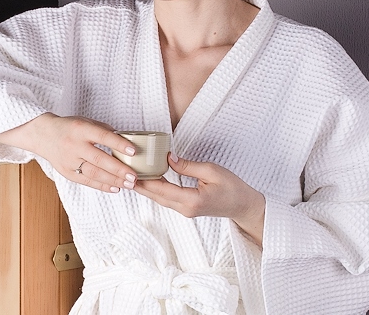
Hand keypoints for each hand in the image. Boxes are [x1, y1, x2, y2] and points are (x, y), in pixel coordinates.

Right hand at [0, 113, 138, 192]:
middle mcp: (74, 145)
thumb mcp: (85, 121)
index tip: (134, 151)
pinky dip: (102, 186)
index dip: (119, 144)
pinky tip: (115, 188)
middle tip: (134, 176)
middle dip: (119, 169)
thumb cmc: (68, 127)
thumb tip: (124, 141)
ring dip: (113, 180)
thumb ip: (104, 130)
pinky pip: (86, 181)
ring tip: (129, 184)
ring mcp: (69, 160)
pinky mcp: (66, 172)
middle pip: (99, 159)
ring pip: (94, 173)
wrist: (42, 135)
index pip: (102, 136)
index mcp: (81, 129)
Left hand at [134, 153, 265, 245]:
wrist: (244, 206)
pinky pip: (166, 199)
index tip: (131, 171)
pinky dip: (155, 190)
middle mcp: (185, 209)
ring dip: (146, 188)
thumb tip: (168, 158)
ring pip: (159, 199)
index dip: (145, 180)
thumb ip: (188, 166)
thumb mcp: (212, 171)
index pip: (162, 189)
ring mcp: (185, 211)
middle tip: (123, 172)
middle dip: (139, 185)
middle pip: (156, 196)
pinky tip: (148, 181)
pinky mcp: (186, 208)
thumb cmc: (233, 187)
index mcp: (192, 200)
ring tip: (131, 175)